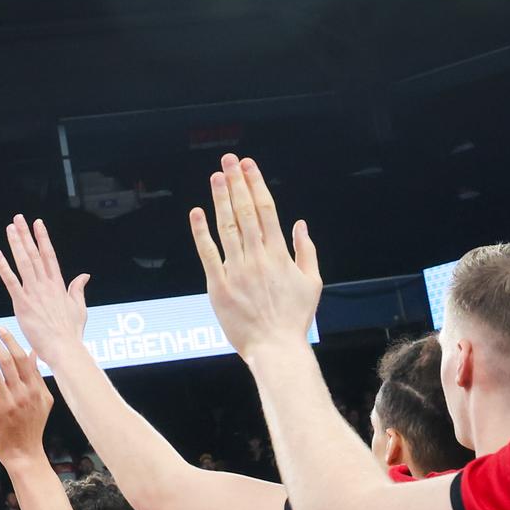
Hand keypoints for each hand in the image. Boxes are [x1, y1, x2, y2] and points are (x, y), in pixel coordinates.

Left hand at [0, 215, 89, 354]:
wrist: (65, 349)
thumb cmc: (71, 333)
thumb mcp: (79, 308)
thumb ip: (78, 289)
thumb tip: (84, 275)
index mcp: (59, 285)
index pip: (49, 256)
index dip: (43, 238)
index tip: (38, 224)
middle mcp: (46, 285)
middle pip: (35, 254)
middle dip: (26, 235)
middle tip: (18, 218)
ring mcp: (34, 293)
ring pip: (24, 263)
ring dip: (16, 244)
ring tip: (9, 228)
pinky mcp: (23, 304)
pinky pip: (11, 282)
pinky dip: (4, 267)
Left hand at [0, 325, 52, 466]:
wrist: (25, 453)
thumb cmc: (33, 426)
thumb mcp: (43, 400)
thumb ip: (37, 377)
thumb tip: (33, 353)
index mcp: (36, 388)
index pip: (23, 359)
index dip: (10, 342)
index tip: (0, 329)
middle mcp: (23, 393)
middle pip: (7, 361)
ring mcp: (9, 403)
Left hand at [189, 154, 320, 359]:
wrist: (277, 348)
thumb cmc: (294, 319)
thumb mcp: (312, 283)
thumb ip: (306, 251)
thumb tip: (300, 224)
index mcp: (280, 255)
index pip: (266, 210)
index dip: (256, 184)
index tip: (249, 166)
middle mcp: (258, 258)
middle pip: (246, 212)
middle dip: (237, 183)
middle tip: (229, 160)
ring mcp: (238, 271)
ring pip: (227, 228)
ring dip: (221, 199)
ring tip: (216, 177)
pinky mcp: (219, 287)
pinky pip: (208, 254)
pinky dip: (202, 232)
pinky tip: (197, 212)